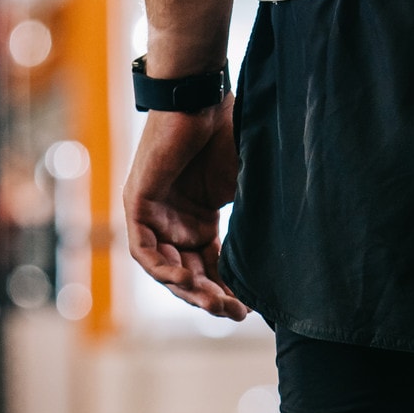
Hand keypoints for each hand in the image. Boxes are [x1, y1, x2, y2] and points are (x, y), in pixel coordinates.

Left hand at [125, 98, 246, 319]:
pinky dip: (162, 268)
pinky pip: (144, 250)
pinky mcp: (137, 203)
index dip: (229, 288)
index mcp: (198, 220)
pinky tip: (186, 281)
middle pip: (189, 274)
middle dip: (211, 297)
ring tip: (216, 304)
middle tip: (235, 314)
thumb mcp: (241, 189)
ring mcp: (153, 214)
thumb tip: (276, 260)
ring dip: (189, 290)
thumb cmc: (226, 133)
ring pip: (166, 268)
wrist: (202, 98)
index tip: (251, 308)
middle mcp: (173, 223)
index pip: (211, 267)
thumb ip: (248, 223)